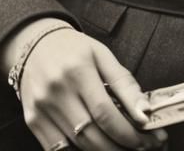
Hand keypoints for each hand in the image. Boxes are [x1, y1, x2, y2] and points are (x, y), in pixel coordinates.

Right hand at [18, 26, 167, 150]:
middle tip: (143, 146)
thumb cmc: (74, 49)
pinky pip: (57, 150)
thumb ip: (125, 84)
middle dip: (122, 146)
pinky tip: (98, 147)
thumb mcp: (103, 55)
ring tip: (124, 148)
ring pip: (76, 146)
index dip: (129, 132)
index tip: (151, 139)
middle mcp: (56, 92)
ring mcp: (41, 109)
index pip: (105, 113)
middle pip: (91, 135)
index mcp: (77, 70)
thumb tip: (145, 112)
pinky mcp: (32, 121)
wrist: (35, 44)